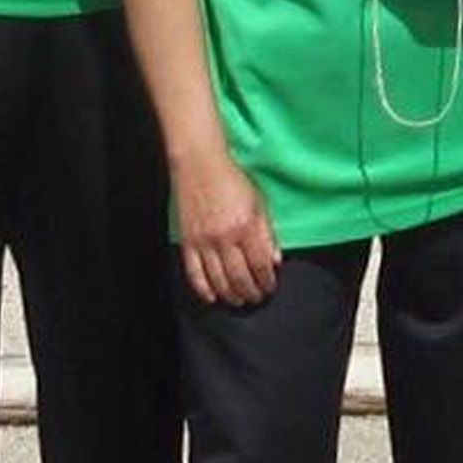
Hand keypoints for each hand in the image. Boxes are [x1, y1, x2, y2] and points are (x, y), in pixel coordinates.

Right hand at [174, 149, 280, 306]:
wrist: (198, 163)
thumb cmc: (230, 178)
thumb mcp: (259, 201)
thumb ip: (268, 233)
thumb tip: (275, 260)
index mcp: (245, 226)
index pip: (260, 266)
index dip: (267, 282)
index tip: (269, 287)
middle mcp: (224, 237)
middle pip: (240, 278)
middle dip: (251, 293)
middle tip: (256, 297)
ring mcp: (204, 241)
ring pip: (218, 281)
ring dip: (231, 296)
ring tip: (238, 299)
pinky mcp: (187, 241)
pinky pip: (194, 273)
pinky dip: (203, 289)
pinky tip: (212, 296)